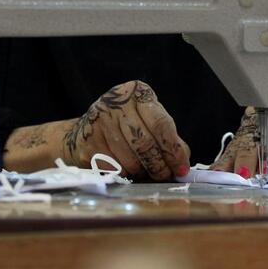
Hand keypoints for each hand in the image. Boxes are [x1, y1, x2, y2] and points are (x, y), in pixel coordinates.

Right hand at [61, 80, 190, 180]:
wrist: (85, 129)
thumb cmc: (126, 125)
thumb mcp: (149, 121)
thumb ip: (167, 139)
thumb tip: (182, 163)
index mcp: (138, 92)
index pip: (161, 124)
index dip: (173, 150)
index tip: (181, 168)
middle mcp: (116, 102)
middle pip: (144, 143)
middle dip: (159, 165)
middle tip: (165, 176)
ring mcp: (99, 120)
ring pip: (129, 159)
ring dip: (141, 173)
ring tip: (144, 173)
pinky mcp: (86, 141)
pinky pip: (113, 168)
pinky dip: (124, 175)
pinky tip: (126, 171)